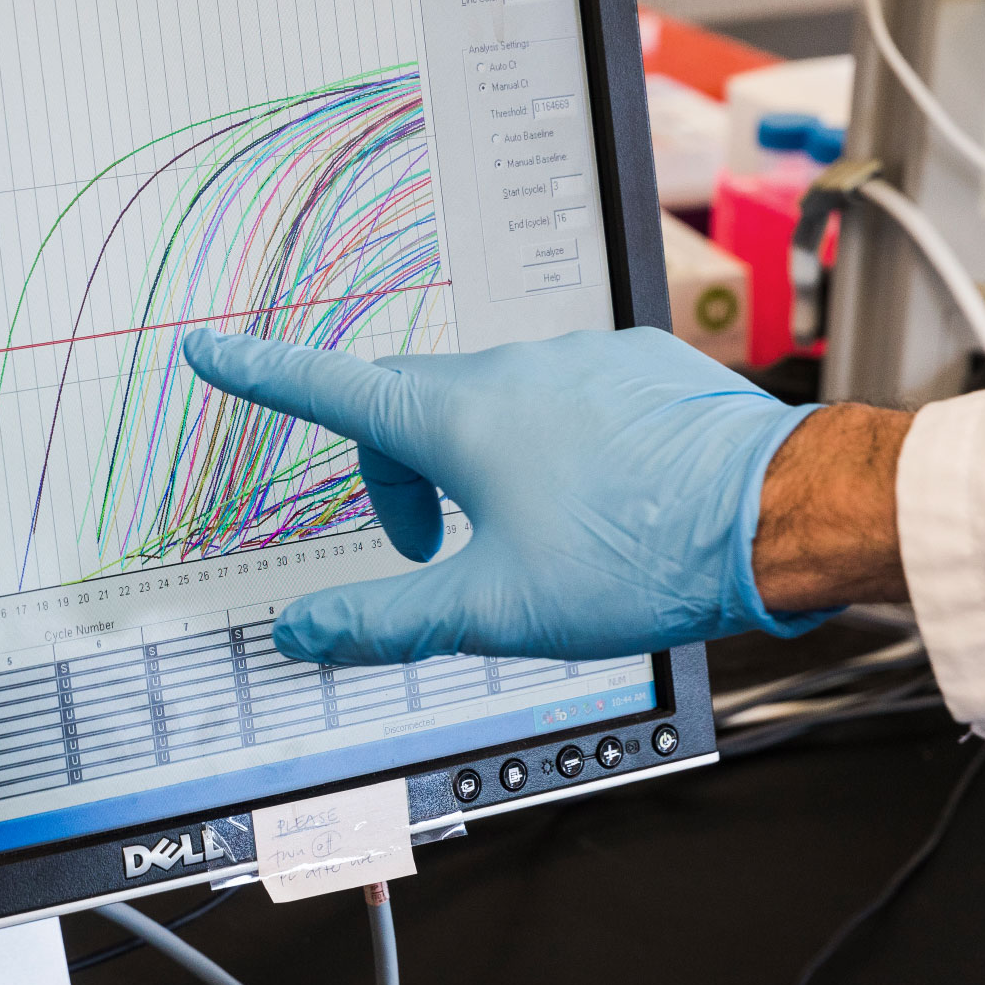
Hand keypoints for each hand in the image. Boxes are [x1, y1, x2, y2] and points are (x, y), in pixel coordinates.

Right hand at [180, 325, 836, 664]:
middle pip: (408, 409)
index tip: (213, 352)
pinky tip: (598, 498)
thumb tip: (301, 632)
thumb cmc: (635, 557)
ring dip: (477, 463)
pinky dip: (547, 440)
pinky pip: (559, 392)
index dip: (263, 376)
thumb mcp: (492, 609)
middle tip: (430, 551)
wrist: (771, 512)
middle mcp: (510, 369)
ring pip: (489, 402)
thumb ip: (384, 622)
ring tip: (537, 536)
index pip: (330, 390)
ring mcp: (576, 358)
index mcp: (458, 418)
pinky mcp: (633, 365)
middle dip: (395, 475)